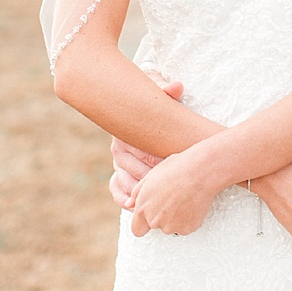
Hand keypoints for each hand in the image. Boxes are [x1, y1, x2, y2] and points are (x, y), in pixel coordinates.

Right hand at [109, 79, 179, 208]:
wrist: (139, 111)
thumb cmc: (156, 107)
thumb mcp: (160, 99)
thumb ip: (167, 93)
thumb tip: (176, 86)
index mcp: (129, 132)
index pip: (144, 151)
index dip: (161, 163)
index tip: (175, 169)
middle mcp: (119, 148)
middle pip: (136, 169)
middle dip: (153, 181)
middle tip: (170, 189)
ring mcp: (117, 162)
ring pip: (125, 181)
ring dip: (137, 193)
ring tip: (150, 202)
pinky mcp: (117, 172)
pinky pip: (115, 187)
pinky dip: (121, 197)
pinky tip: (132, 205)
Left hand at [128, 141, 226, 237]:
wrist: (201, 171)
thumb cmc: (178, 169)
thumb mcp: (152, 175)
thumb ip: (137, 193)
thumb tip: (129, 204)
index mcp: (142, 208)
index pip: (137, 229)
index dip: (144, 224)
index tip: (152, 216)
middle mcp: (154, 220)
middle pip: (156, 226)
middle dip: (163, 216)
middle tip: (175, 199)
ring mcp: (171, 226)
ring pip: (172, 227)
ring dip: (177, 218)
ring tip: (185, 199)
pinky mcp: (187, 228)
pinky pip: (187, 227)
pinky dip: (190, 219)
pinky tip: (193, 204)